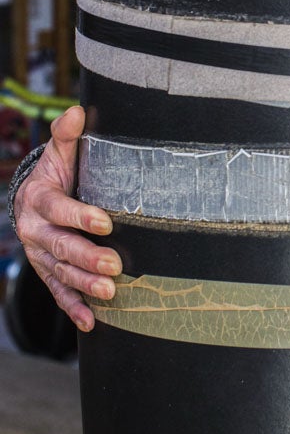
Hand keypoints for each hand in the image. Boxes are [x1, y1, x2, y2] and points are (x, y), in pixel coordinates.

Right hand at [14, 105, 120, 332]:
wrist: (29, 201)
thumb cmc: (54, 175)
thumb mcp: (58, 154)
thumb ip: (67, 136)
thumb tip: (77, 111)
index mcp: (39, 200)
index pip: (59, 210)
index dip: (81, 217)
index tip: (106, 223)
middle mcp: (35, 231)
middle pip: (60, 247)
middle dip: (87, 258)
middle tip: (115, 266)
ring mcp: (40, 255)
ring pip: (61, 273)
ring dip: (84, 285)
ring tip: (110, 293)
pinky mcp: (48, 272)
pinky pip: (58, 292)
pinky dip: (73, 308)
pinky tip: (90, 322)